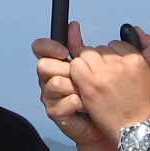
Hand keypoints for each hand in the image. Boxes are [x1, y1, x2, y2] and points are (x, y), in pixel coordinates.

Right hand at [33, 23, 99, 146]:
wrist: (109, 124)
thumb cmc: (102, 95)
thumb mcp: (95, 68)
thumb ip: (82, 48)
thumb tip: (73, 26)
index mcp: (56, 64)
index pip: (40, 48)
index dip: (49, 46)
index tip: (65, 52)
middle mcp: (49, 79)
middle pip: (44, 65)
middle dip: (67, 70)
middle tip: (84, 78)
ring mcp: (50, 96)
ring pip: (55, 83)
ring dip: (77, 88)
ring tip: (91, 95)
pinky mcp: (55, 113)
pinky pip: (65, 102)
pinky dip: (81, 104)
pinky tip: (90, 107)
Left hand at [65, 23, 149, 139]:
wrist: (135, 128)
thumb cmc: (142, 100)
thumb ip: (148, 46)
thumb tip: (133, 28)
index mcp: (135, 59)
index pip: (115, 44)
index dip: (111, 57)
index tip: (112, 71)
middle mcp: (120, 64)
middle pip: (98, 48)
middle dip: (98, 60)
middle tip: (102, 77)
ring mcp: (104, 75)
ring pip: (85, 55)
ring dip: (86, 65)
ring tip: (93, 80)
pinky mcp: (90, 85)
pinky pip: (75, 66)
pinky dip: (76, 72)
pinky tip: (84, 83)